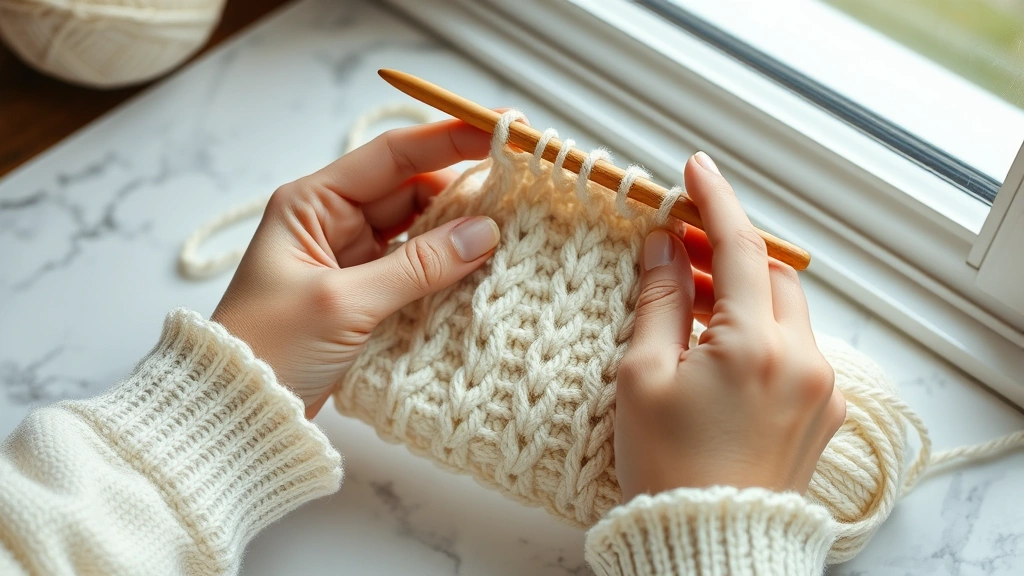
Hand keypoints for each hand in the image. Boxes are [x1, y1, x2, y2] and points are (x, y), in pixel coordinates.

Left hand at [212, 119, 503, 417]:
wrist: (240, 413)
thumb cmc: (270, 348)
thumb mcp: (344, 302)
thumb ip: (417, 266)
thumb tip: (485, 233)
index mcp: (313, 203)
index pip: (393, 155)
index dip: (450, 138)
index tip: (503, 128)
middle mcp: (333, 221)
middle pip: (413, 190)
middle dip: (464, 191)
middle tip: (520, 193)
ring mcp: (351, 259)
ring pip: (419, 230)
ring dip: (459, 233)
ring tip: (511, 233)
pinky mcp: (364, 295)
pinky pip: (416, 268)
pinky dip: (446, 269)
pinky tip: (481, 270)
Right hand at [614, 152, 845, 500]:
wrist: (708, 544)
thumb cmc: (668, 470)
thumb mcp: (645, 376)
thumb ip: (661, 301)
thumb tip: (664, 246)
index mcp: (756, 346)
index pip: (741, 246)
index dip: (715, 200)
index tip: (695, 168)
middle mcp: (803, 362)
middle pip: (773, 274)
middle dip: (730, 252)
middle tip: (680, 248)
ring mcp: (821, 390)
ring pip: (787, 312)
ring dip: (745, 295)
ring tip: (691, 302)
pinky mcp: (823, 415)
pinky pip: (796, 351)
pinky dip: (762, 334)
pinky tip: (720, 350)